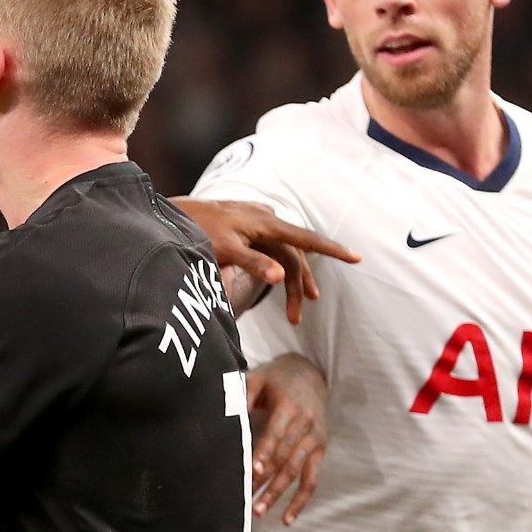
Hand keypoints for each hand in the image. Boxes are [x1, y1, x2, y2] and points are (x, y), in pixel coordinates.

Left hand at [172, 198, 359, 323]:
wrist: (175, 214)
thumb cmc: (197, 231)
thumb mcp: (224, 249)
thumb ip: (252, 263)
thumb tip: (280, 277)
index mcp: (265, 223)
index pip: (306, 239)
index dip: (332, 250)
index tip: (356, 258)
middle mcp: (266, 220)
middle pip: (294, 255)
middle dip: (300, 285)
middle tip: (297, 317)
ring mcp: (258, 223)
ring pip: (283, 255)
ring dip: (289, 282)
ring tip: (294, 311)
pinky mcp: (249, 230)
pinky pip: (272, 251)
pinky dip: (278, 269)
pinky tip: (280, 283)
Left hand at [247, 354, 327, 524]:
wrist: (310, 374)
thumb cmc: (277, 379)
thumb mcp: (258, 378)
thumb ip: (244, 394)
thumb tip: (229, 415)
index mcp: (289, 407)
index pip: (276, 434)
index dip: (265, 453)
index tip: (253, 471)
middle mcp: (305, 425)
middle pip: (284, 458)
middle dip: (266, 480)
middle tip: (247, 500)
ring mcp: (315, 440)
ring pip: (296, 472)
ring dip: (278, 493)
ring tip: (259, 510)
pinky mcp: (320, 450)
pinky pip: (312, 480)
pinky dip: (301, 500)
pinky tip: (287, 518)